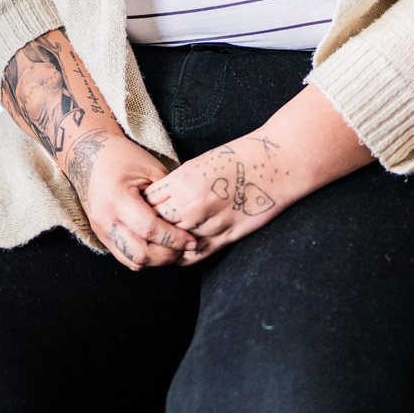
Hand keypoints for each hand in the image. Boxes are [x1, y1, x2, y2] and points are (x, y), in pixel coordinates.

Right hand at [64, 131, 193, 270]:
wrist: (89, 156)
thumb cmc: (123, 157)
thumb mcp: (151, 169)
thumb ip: (167, 196)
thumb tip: (188, 220)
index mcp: (117, 198)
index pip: (149, 229)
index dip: (174, 238)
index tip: (191, 240)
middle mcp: (105, 218)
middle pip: (140, 253)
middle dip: (166, 255)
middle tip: (185, 247)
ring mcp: (100, 229)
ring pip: (132, 261)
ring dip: (155, 260)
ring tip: (172, 249)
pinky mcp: (101, 235)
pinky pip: (124, 256)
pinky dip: (143, 257)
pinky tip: (156, 246)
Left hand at [141, 134, 293, 263]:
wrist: (274, 163)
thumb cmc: (236, 158)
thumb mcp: (198, 163)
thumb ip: (177, 183)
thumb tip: (157, 200)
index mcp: (183, 180)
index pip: (147, 202)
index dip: (141, 207)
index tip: (140, 208)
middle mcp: (193, 203)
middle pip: (156, 224)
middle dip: (149, 226)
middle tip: (144, 229)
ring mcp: (210, 222)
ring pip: (174, 243)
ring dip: (166, 243)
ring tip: (159, 242)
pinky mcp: (227, 236)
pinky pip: (196, 254)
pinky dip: (184, 255)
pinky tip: (180, 251)